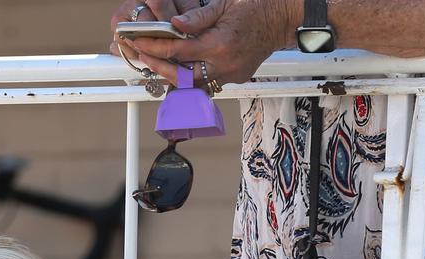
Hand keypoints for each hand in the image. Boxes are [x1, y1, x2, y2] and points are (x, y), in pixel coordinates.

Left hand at [123, 0, 299, 86]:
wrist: (284, 18)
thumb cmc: (257, 6)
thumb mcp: (224, 4)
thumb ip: (197, 17)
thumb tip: (174, 24)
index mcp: (220, 44)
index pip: (178, 51)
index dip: (155, 47)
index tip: (140, 43)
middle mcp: (224, 64)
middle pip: (181, 76)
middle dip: (158, 67)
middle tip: (142, 57)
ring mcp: (231, 73)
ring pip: (193, 84)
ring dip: (173, 76)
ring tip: (156, 64)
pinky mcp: (236, 77)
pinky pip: (208, 81)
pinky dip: (191, 77)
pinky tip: (179, 67)